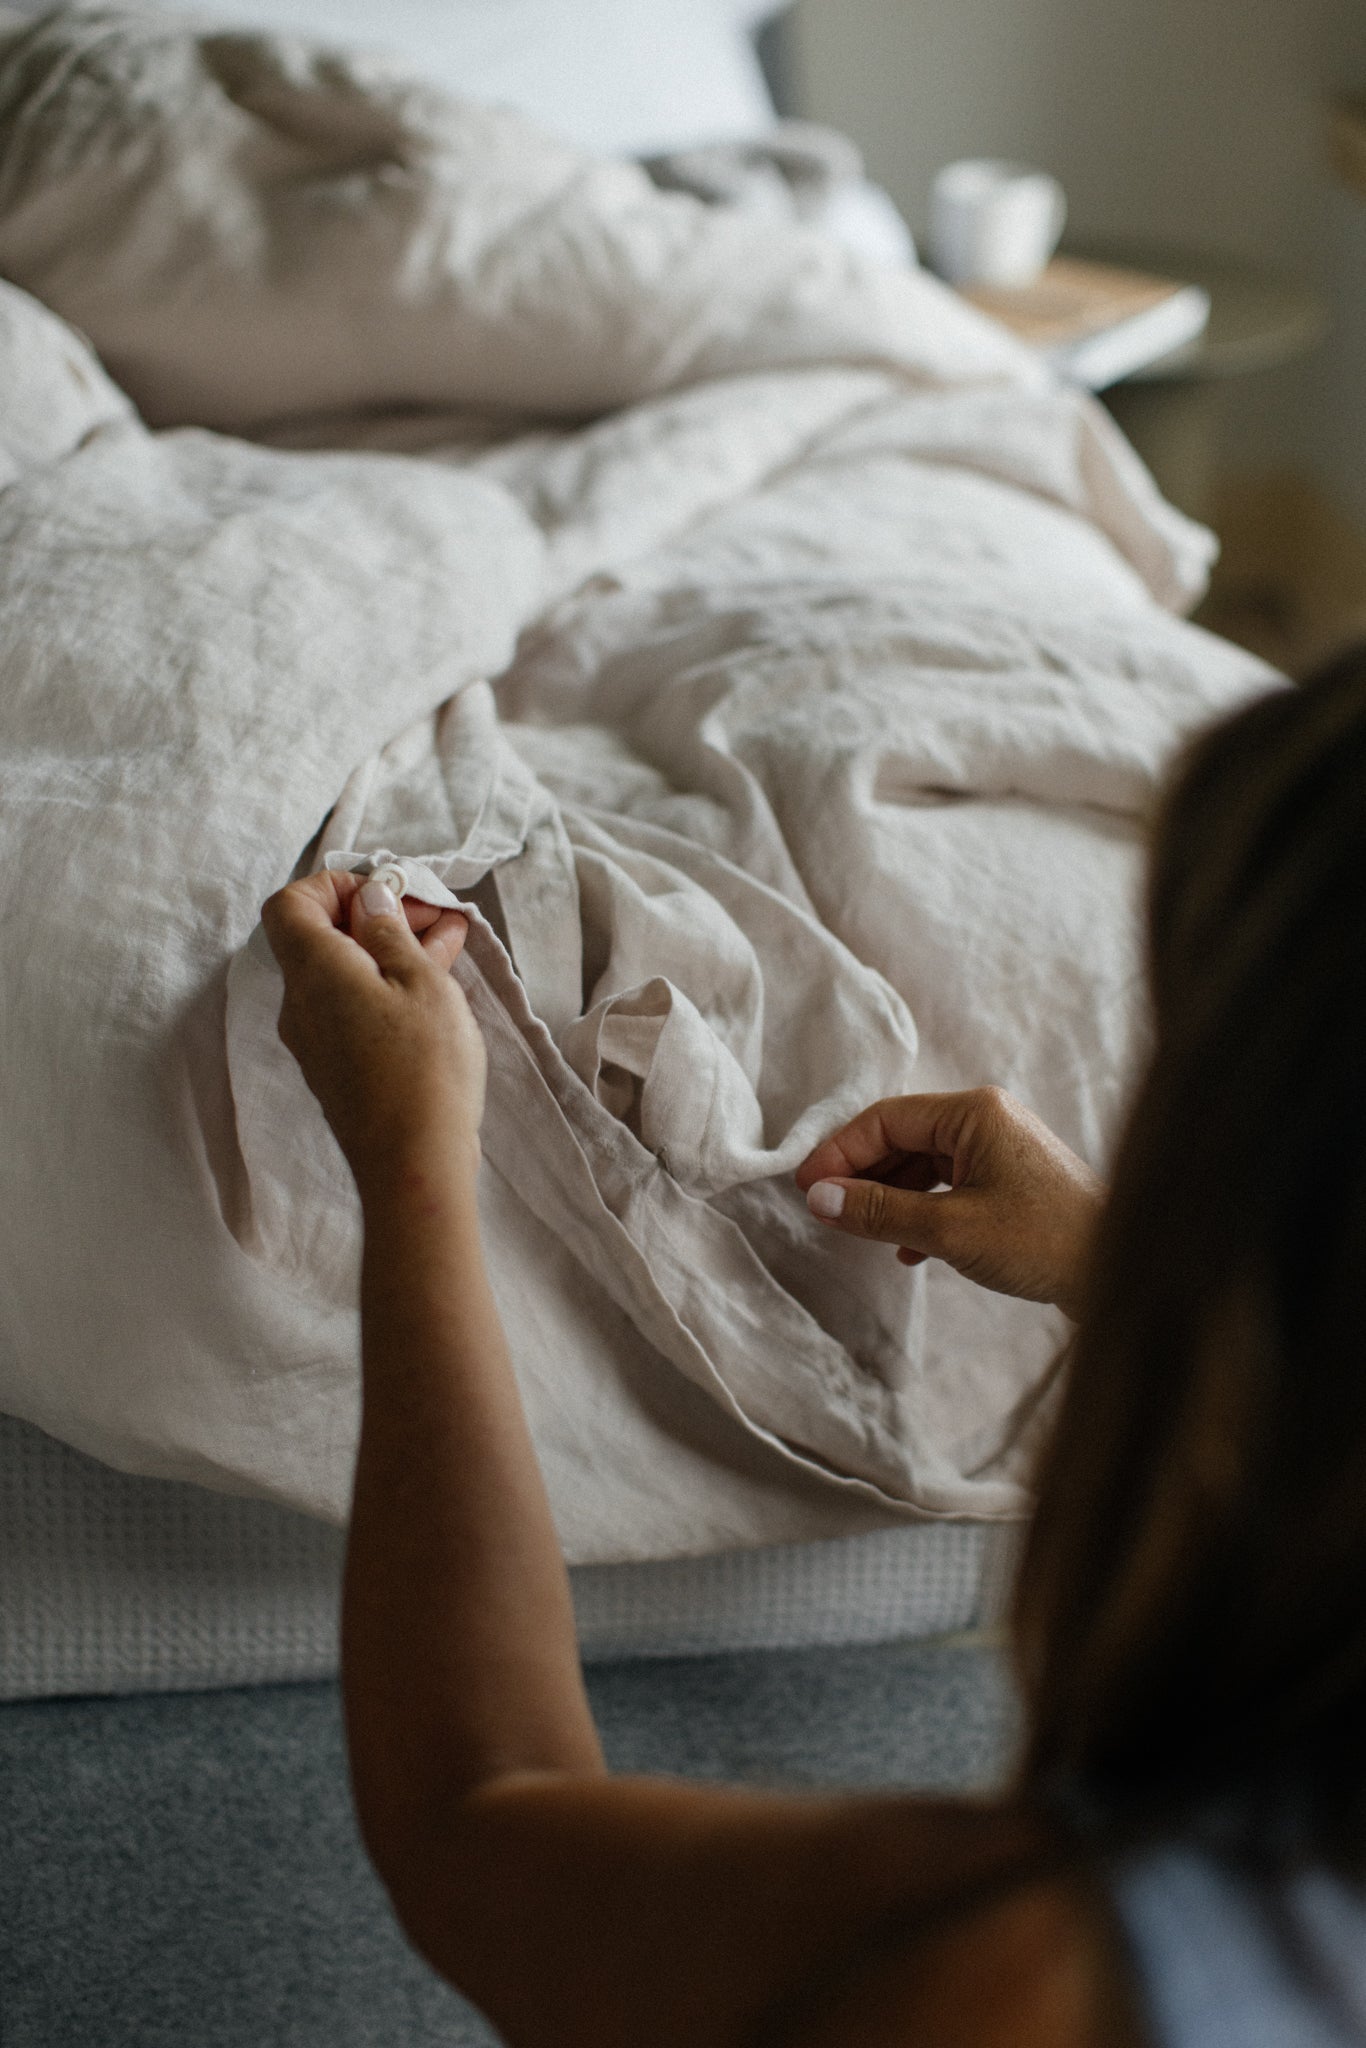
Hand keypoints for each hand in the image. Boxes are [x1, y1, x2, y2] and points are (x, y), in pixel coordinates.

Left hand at [261, 871, 486, 1194]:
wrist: (413, 1164)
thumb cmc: (423, 1069)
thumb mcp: (421, 982)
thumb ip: (389, 932)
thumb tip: (369, 900)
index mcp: (313, 971)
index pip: (290, 903)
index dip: (334, 885)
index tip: (387, 893)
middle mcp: (301, 1003)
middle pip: (322, 937)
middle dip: (378, 916)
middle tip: (435, 915)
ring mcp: (316, 1040)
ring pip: (344, 974)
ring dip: (390, 951)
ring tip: (450, 942)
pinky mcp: (336, 1068)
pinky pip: (352, 1008)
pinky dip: (387, 986)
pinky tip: (435, 985)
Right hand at [795, 1088, 1103, 1320]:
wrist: (1127, 1273)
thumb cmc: (1045, 1242)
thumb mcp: (951, 1228)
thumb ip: (880, 1210)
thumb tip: (819, 1197)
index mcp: (974, 1113)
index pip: (886, 1120)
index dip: (839, 1152)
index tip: (805, 1188)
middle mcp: (989, 1121)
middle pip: (904, 1138)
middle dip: (862, 1175)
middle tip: (824, 1211)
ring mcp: (1003, 1152)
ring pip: (926, 1166)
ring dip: (890, 1198)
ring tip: (860, 1231)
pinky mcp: (1014, 1185)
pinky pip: (951, 1187)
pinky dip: (923, 1212)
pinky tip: (909, 1250)